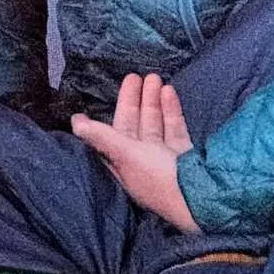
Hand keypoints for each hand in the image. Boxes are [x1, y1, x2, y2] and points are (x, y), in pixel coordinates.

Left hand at [72, 71, 200, 232]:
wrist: (198, 198)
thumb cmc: (156, 177)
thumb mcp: (125, 154)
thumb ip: (101, 136)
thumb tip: (75, 122)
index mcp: (124, 164)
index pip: (117, 130)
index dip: (119, 107)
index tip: (122, 86)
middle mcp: (142, 161)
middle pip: (136, 125)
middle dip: (137, 101)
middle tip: (137, 75)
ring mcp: (164, 159)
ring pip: (156, 125)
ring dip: (154, 102)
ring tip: (156, 78)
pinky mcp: (183, 157)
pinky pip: (174, 130)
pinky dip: (171, 111)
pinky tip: (170, 92)